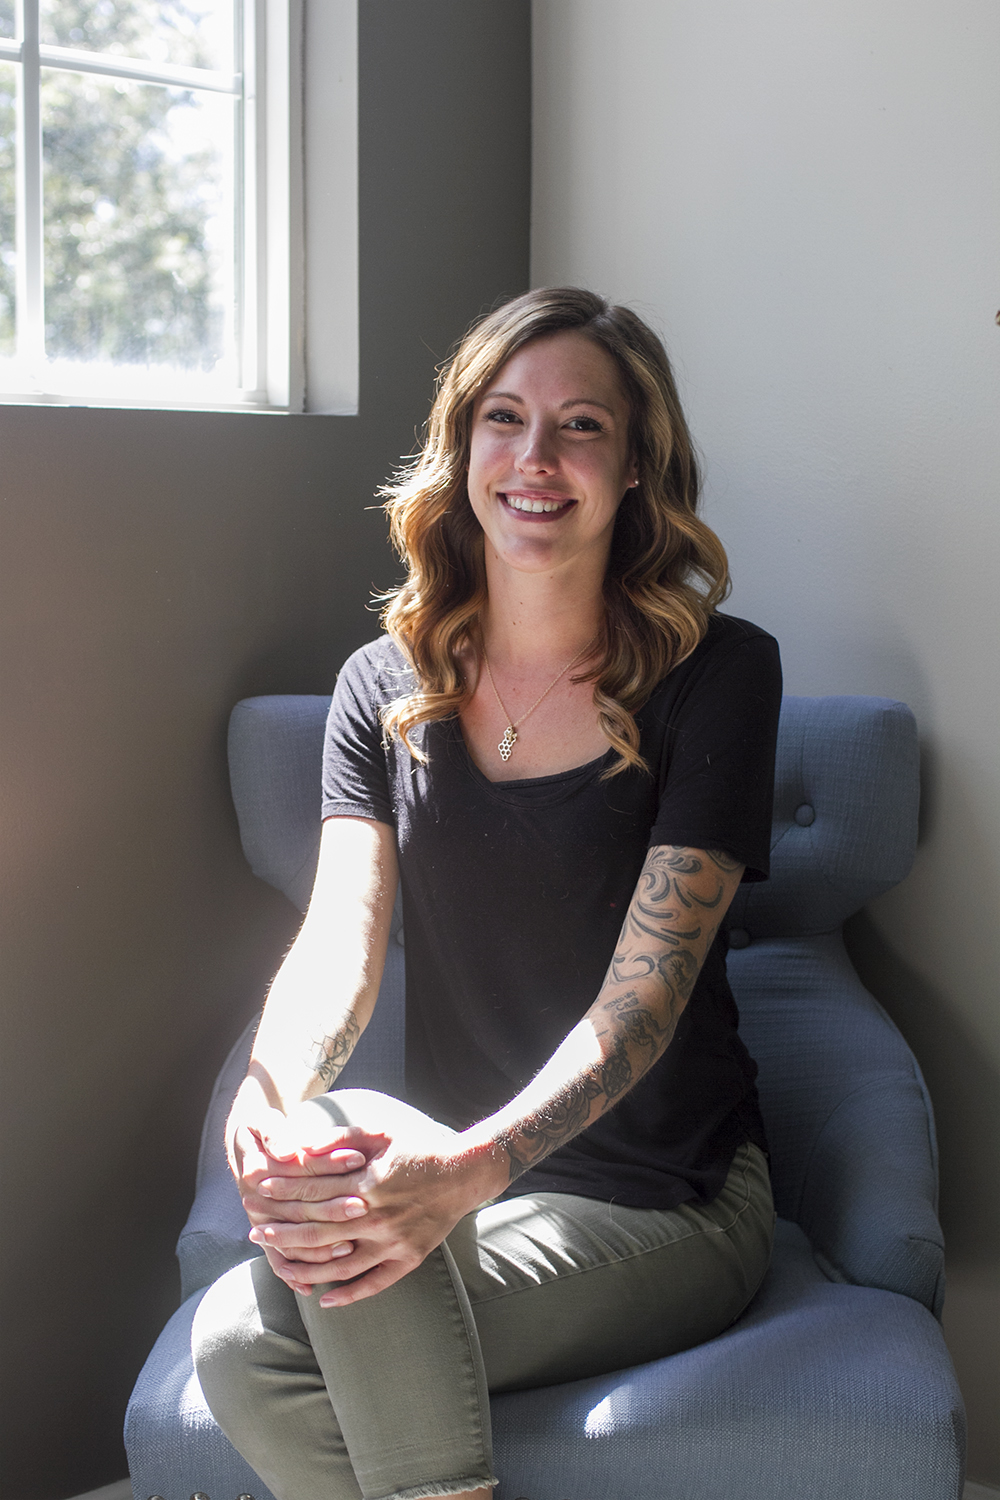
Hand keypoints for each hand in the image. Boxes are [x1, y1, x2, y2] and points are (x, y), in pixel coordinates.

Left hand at [248, 1096, 499, 1306]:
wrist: (463, 1173)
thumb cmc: (417, 1148)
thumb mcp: (380, 1131)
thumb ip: (339, 1137)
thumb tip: (301, 1149)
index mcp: (367, 1184)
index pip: (314, 1193)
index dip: (284, 1192)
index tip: (260, 1191)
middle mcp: (377, 1217)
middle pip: (318, 1231)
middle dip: (282, 1232)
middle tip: (255, 1232)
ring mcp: (393, 1242)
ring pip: (340, 1265)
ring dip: (306, 1267)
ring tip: (280, 1265)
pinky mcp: (408, 1259)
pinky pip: (374, 1284)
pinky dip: (348, 1295)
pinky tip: (324, 1299)